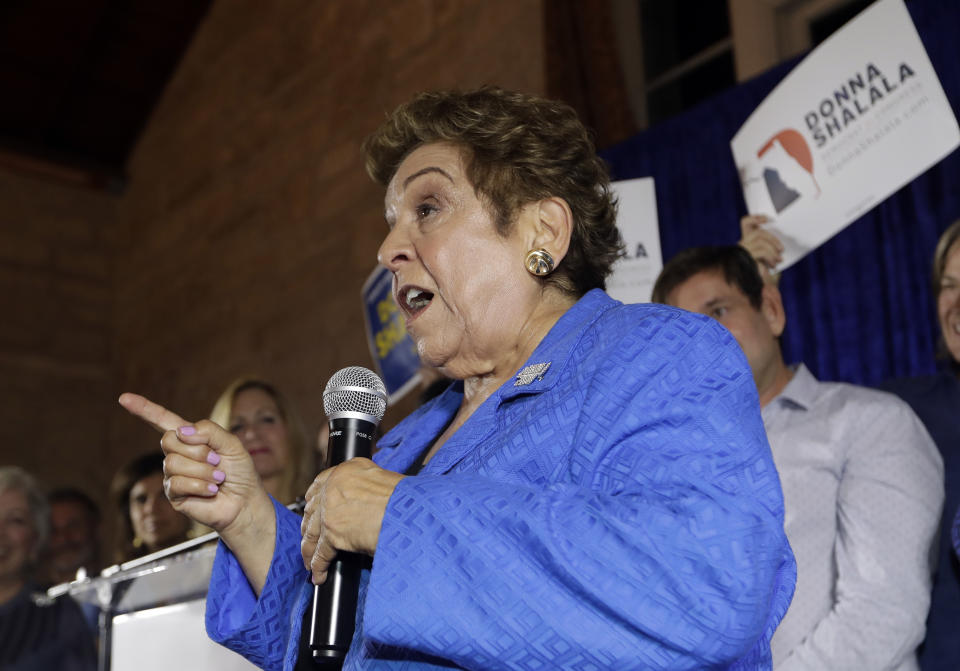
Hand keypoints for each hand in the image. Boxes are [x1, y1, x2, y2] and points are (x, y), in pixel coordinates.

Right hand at [118, 393, 275, 592]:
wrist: (244, 502)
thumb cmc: (239, 472)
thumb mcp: (232, 444)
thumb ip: (210, 431)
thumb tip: (182, 431)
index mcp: (191, 438)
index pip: (162, 420)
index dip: (143, 409)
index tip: (123, 398)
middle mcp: (178, 454)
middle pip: (168, 439)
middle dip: (197, 450)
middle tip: (217, 461)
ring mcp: (173, 474)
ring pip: (173, 462)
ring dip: (202, 470)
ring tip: (217, 478)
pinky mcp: (173, 494)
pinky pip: (177, 482)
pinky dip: (200, 485)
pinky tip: (211, 490)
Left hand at [300, 458, 403, 583]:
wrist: (409, 512)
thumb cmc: (405, 499)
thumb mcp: (382, 481)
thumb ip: (364, 488)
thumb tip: (360, 505)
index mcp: (347, 470)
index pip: (320, 484)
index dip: (315, 500)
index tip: (313, 511)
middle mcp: (334, 486)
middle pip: (312, 509)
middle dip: (310, 527)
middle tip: (310, 539)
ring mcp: (330, 510)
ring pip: (312, 532)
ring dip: (310, 549)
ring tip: (310, 562)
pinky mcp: (332, 533)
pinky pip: (321, 553)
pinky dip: (319, 566)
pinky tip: (319, 575)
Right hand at [739, 214, 782, 281]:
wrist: (754, 291)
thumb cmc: (761, 276)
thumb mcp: (766, 260)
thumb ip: (769, 250)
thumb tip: (779, 243)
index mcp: (745, 242)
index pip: (745, 222)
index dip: (755, 217)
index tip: (768, 219)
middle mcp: (741, 244)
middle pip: (758, 232)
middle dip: (773, 239)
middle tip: (782, 249)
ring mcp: (742, 250)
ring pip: (760, 240)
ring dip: (773, 249)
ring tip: (779, 260)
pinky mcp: (745, 257)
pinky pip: (761, 250)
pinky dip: (770, 256)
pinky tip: (774, 264)